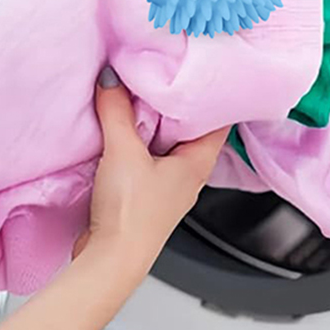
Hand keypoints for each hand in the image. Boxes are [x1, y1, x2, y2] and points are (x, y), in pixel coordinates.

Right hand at [74, 66, 228, 274]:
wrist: (111, 260)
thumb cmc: (131, 215)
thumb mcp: (123, 150)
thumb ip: (116, 109)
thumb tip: (111, 78)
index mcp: (198, 162)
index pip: (218, 119)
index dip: (212, 93)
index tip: (201, 69)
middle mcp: (189, 175)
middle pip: (188, 128)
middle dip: (174, 103)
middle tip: (161, 73)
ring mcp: (167, 187)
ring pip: (165, 144)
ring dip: (152, 123)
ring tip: (136, 95)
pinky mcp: (145, 195)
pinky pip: (145, 158)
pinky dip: (136, 141)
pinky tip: (119, 130)